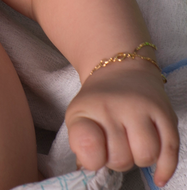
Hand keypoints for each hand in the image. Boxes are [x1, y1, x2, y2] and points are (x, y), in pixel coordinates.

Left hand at [66, 59, 178, 185]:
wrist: (122, 70)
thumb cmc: (98, 101)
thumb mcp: (78, 116)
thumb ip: (80, 143)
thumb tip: (86, 168)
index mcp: (88, 109)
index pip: (89, 147)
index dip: (93, 159)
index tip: (95, 155)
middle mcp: (115, 107)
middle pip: (121, 158)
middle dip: (118, 161)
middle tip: (115, 147)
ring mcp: (142, 109)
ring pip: (146, 155)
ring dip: (140, 160)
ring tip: (132, 148)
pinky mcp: (165, 113)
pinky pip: (171, 149)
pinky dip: (165, 168)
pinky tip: (158, 178)